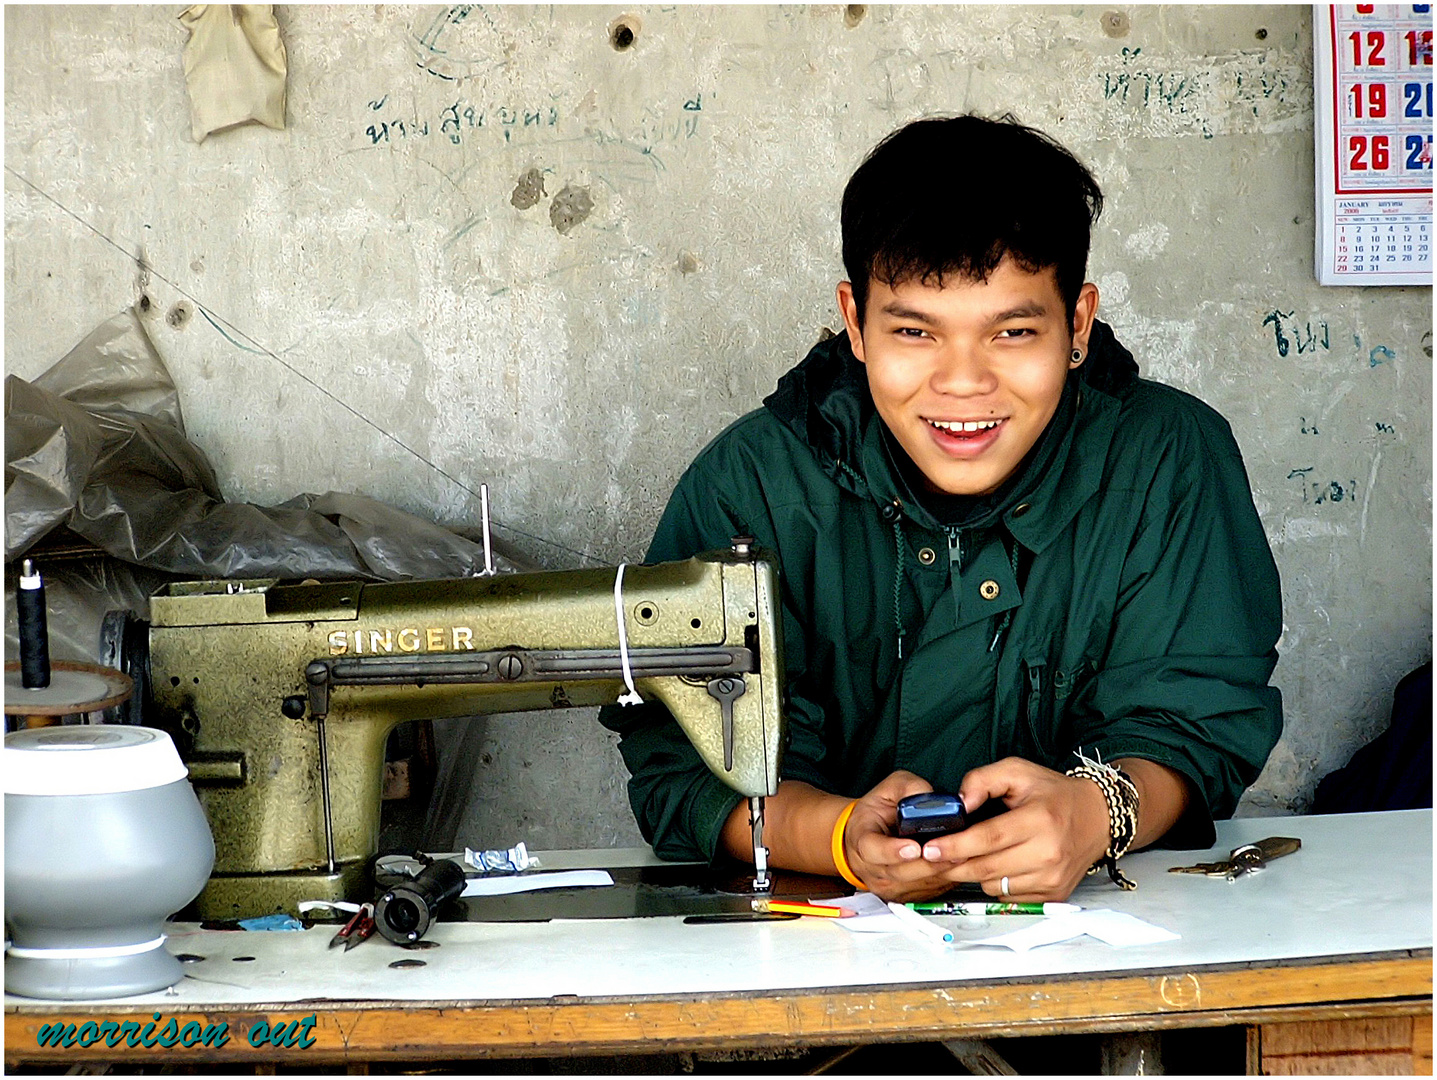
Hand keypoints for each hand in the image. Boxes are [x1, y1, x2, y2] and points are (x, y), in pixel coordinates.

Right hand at [841, 770, 966, 901]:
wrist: (866, 835)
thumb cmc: (877, 812)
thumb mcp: (889, 788)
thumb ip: (910, 788)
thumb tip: (933, 799)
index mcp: (862, 840)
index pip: (873, 850)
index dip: (894, 851)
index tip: (914, 847)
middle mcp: (872, 867)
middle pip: (902, 872)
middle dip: (929, 863)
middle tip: (952, 852)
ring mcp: (887, 885)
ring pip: (917, 884)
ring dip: (940, 872)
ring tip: (960, 858)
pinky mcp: (904, 895)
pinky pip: (926, 891)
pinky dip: (943, 879)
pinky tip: (956, 866)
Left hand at [916, 757, 1110, 901]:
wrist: (1097, 818)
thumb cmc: (1053, 794)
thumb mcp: (1018, 771)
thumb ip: (982, 780)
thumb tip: (959, 803)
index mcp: (1040, 819)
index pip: (989, 838)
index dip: (956, 845)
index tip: (931, 848)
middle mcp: (1049, 853)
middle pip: (987, 867)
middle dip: (954, 864)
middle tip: (934, 857)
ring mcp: (1053, 877)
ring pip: (994, 885)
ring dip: (975, 874)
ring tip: (972, 855)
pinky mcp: (1054, 893)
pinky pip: (1009, 896)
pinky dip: (996, 883)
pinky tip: (999, 865)